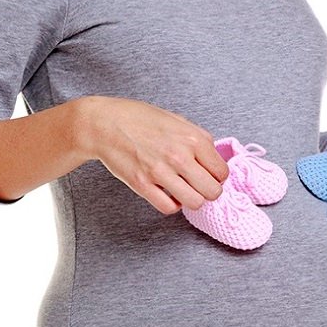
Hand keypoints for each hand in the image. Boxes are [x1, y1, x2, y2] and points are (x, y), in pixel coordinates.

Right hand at [74, 96, 228, 213]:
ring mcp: (161, 172)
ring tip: (184, 191)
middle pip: (213, 191)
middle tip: (199, 186)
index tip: (209, 175)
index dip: (217, 176)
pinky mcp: (143, 185)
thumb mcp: (176, 120)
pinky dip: (173, 205)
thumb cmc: (139, 118)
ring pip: (195, 203)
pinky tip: (169, 194)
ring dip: (192, 200)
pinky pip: (169, 208)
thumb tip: (213, 159)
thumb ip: (197, 139)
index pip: (222, 172)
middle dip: (209, 191)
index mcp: (193, 138)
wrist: (104, 123)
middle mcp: (180, 156)